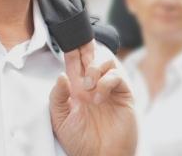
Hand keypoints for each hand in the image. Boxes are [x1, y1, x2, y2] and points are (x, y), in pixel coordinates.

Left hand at [50, 41, 136, 155]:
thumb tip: (61, 75)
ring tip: (87, 86)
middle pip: (91, 56)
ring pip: (106, 61)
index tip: (67, 38)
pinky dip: (106, 82)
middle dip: (85, 47)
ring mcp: (109, 89)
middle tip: (81, 45)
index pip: (74, 62)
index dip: (72, 49)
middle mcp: (93, 86)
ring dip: (95, 68)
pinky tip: (98, 97)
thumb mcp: (60, 120)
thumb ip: (57, 97)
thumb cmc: (80, 142)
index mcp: (76, 89)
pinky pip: (117, 76)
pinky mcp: (124, 94)